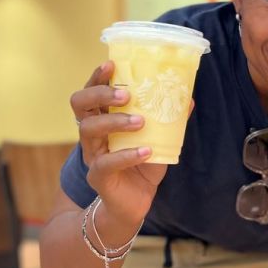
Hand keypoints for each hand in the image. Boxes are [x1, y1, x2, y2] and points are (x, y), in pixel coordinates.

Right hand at [70, 61, 167, 231]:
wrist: (135, 203)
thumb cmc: (143, 165)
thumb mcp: (158, 139)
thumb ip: (168, 119)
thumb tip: (188, 98)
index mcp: (103, 119)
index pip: (92, 91)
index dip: (97, 77)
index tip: (111, 64)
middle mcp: (92, 134)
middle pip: (80, 104)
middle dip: (100, 94)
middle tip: (126, 95)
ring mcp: (92, 154)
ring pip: (89, 129)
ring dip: (116, 122)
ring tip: (141, 121)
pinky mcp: (98, 176)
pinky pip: (106, 163)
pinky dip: (128, 154)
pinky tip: (147, 151)